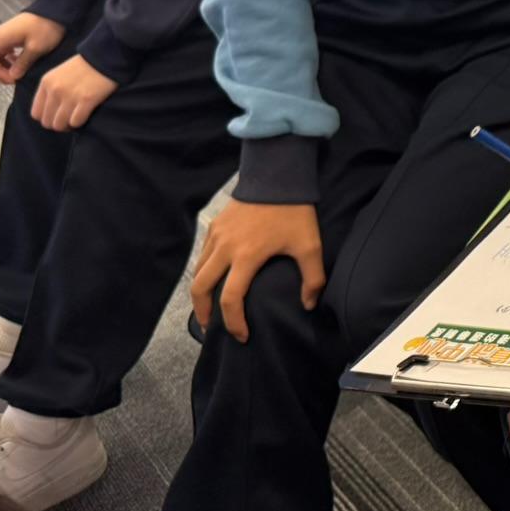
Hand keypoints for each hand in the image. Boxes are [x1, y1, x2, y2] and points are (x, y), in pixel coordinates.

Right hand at [0, 12, 65, 84]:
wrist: (56, 10)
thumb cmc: (46, 27)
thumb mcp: (35, 48)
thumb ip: (22, 64)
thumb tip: (13, 76)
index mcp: (0, 40)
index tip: (13, 78)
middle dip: (1, 71)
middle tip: (18, 77)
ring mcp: (6, 35)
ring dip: (8, 65)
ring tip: (22, 71)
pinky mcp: (14, 34)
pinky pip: (7, 50)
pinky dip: (13, 59)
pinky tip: (24, 61)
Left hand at [28, 55, 118, 131]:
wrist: (105, 56)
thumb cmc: (84, 66)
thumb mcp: (59, 74)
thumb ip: (51, 90)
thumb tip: (50, 111)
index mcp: (46, 83)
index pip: (36, 113)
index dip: (47, 118)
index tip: (57, 116)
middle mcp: (54, 90)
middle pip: (47, 122)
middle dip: (58, 124)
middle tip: (69, 120)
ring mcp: (69, 96)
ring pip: (60, 125)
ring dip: (68, 126)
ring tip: (76, 119)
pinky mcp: (86, 100)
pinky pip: (76, 122)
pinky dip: (80, 123)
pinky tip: (85, 116)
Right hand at [190, 199, 324, 341]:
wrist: (276, 175)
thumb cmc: (294, 211)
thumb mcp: (310, 245)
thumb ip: (312, 279)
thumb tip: (309, 305)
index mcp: (246, 256)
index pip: (230, 299)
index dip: (233, 323)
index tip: (242, 336)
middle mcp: (224, 248)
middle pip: (200, 289)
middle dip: (203, 313)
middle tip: (211, 328)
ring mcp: (216, 236)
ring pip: (197, 271)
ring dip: (200, 293)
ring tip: (209, 308)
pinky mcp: (214, 226)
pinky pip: (202, 255)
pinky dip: (203, 272)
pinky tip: (213, 279)